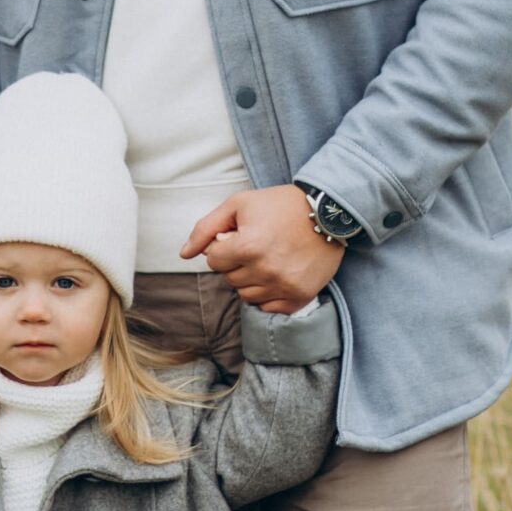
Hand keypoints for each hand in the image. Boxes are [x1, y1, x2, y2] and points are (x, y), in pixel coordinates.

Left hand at [180, 186, 345, 312]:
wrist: (328, 212)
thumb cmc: (280, 204)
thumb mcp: (239, 204)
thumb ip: (206, 228)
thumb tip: (184, 254)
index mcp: (247, 246)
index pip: (214, 261)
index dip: (223, 247)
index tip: (239, 236)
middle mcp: (265, 270)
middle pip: (229, 279)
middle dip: (235, 263)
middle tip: (255, 245)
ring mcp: (284, 285)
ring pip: (246, 295)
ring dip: (250, 279)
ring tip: (266, 258)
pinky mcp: (300, 296)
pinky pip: (268, 306)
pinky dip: (267, 294)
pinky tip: (276, 274)